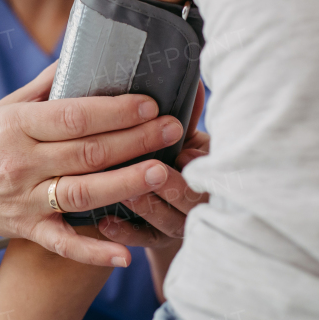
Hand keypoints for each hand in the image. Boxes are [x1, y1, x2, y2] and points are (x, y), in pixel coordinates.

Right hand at [0, 63, 185, 267]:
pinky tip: (125, 254)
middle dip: (135, 140)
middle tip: (174, 129)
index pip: (73, 116)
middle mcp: (20, 164)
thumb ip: (45, 86)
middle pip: (86, 152)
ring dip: (126, 184)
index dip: (114, 110)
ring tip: (163, 172)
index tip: (150, 103)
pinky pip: (63, 244)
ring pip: (82, 194)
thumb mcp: (3, 108)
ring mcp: (24, 200)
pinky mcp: (26, 230)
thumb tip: (83, 53)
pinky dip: (93, 252)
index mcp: (16, 126)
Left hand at [98, 82, 209, 251]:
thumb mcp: (185, 137)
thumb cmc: (175, 156)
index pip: (212, 173)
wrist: (168, 203)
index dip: (200, 164)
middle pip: (190, 202)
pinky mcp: (149, 239)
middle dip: (172, 186)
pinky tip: (105, 221)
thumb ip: (187, 116)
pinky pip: (138, 239)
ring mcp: (173, 227)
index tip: (187, 151)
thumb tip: (190, 80)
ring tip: (125, 191)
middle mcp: (195, 206)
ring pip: (162, 222)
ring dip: (145, 206)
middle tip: (155, 170)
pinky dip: (123, 231)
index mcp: (209, 174)